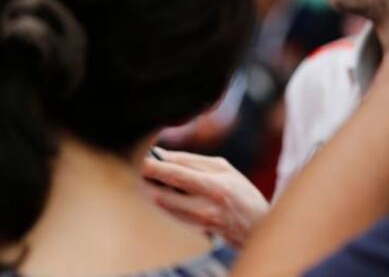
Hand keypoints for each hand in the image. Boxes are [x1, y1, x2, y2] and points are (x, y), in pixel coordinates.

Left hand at [141, 148, 268, 247]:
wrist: (257, 227)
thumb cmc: (241, 192)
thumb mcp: (222, 168)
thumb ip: (191, 161)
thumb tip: (161, 155)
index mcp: (214, 187)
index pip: (176, 175)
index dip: (153, 167)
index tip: (137, 158)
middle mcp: (204, 208)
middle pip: (161, 195)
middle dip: (143, 181)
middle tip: (131, 167)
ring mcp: (197, 223)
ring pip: (161, 207)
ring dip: (147, 192)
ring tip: (141, 177)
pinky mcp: (192, 232)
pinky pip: (167, 215)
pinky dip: (157, 202)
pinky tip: (153, 191)